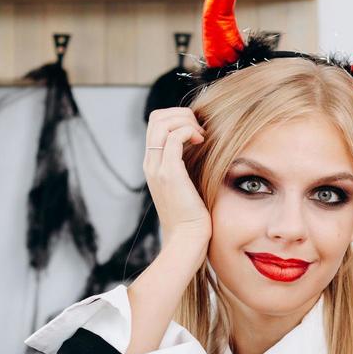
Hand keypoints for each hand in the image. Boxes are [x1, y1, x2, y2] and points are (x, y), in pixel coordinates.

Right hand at [143, 107, 211, 251]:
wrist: (186, 239)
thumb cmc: (193, 217)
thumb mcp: (187, 186)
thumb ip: (188, 168)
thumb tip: (201, 150)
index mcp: (153, 164)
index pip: (156, 124)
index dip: (177, 118)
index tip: (197, 132)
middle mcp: (151, 163)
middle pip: (156, 118)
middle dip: (181, 114)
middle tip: (200, 130)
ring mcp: (157, 167)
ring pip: (162, 122)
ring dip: (185, 121)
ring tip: (201, 136)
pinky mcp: (169, 173)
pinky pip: (174, 137)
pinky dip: (189, 131)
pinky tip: (201, 141)